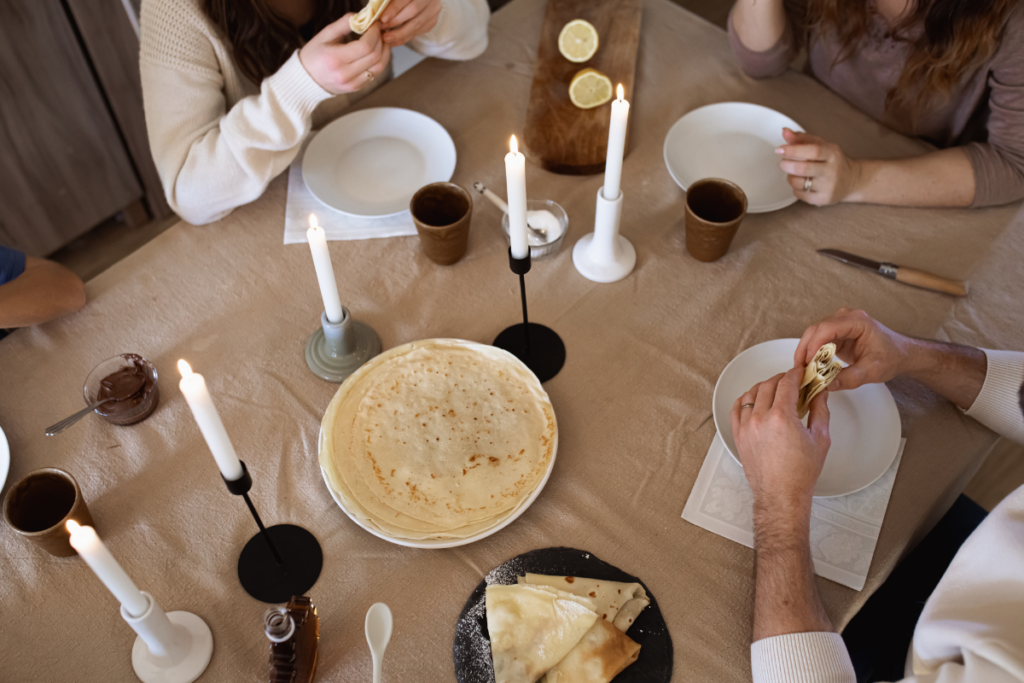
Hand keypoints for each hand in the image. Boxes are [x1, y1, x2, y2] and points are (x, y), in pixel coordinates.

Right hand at [299, 16, 390, 94]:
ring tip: (381, 41)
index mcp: (335, 59)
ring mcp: (352, 83)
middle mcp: (345, 74)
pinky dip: (379, 62)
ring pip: (379, 68)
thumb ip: (343, 24)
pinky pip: (374, 74)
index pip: (366, 46)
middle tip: (379, 30)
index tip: (375, 24)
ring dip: (384, 52)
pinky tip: (376, 52)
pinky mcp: (356, 88)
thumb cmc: (314, 54)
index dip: (374, 33)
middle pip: (375, 57)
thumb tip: (361, 16)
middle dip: (381, 40)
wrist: (306, 79)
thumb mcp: (324, 35)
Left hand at [380, 0, 442, 46]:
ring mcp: (434, 11)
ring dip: (400, 34)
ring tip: (387, 38)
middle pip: (413, 12)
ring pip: (417, 25)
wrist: (419, 0)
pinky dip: (405, 38)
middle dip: (395, 22)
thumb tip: (376, 10)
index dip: (394, 9)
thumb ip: (388, 1)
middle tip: (382, 29)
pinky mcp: (432, 21)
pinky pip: (418, 32)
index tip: (382, 18)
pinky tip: (394, 41)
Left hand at [730, 369, 830, 508]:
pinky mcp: (738, 436)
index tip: (801, 371)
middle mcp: (760, 419)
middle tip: (792, 380)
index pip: (786, 383)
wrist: (781, 495)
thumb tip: (820, 393)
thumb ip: (820, 410)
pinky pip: (736, 409)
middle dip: (781, 378)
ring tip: (774, 389)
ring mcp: (746, 427)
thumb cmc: (801, 473)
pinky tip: (752, 399)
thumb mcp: (820, 438)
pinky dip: (744, 400)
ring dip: (763, 387)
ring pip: (750, 394)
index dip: (795, 373)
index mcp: (781, 417)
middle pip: (768, 385)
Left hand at [776, 128, 863, 205]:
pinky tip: (801, 183)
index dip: (793, 150)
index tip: (780, 149)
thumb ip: (802, 138)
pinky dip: (794, 188)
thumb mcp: (821, 145)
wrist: (851, 180)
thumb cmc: (831, 160)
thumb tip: (784, 131)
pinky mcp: (823, 199)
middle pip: (802, 169)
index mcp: (832, 154)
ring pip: (797, 183)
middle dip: (786, 164)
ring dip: (790, 176)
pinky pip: (799, 194)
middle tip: (783, 162)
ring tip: (794, 173)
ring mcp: (828, 187)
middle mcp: (832, 171)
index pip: (813, 151)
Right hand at [795, 308, 911, 390]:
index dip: (814, 345)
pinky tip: (809, 367)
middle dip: (805, 350)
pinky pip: (817, 340)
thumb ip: (849, 378)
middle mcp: (846, 318)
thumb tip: (825, 385)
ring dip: (805, 352)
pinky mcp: (836, 333)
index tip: (807, 363)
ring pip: (813, 334)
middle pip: (816, 330)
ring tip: (802, 371)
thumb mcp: (872, 371)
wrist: (901, 354)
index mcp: (857, 321)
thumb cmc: (892, 357)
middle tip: (800, 370)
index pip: (827, 328)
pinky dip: (811, 353)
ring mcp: (840, 324)